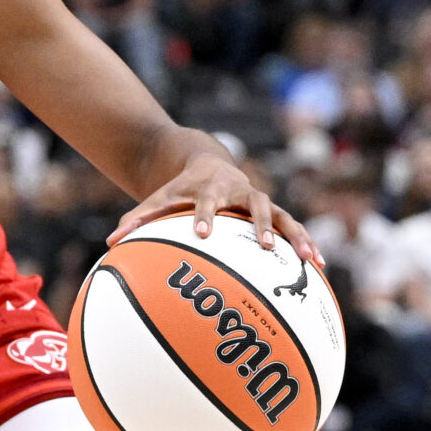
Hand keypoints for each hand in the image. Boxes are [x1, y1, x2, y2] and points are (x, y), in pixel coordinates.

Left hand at [110, 151, 322, 266]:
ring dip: (296, 237)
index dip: (205, 215)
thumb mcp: (159, 198)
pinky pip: (294, 228)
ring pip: (284, 216)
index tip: (201, 232)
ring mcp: (260, 201)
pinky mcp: (274, 212)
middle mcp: (240, 192)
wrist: (207, 164)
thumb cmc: (179, 189)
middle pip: (255, 204)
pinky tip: (319, 266)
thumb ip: (138, 219)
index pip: (206, 200)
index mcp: (210, 188)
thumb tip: (111, 242)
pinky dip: (306, 244)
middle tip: (262, 247)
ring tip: (308, 261)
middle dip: (259, 225)